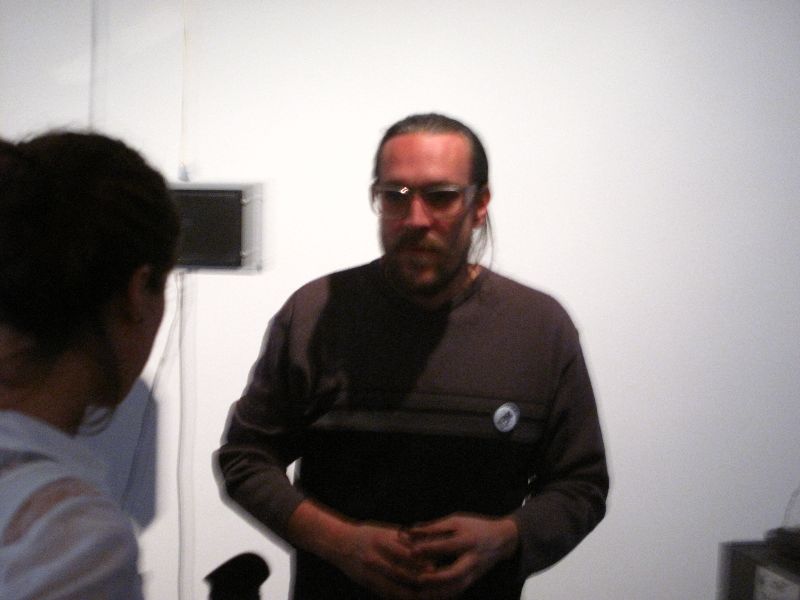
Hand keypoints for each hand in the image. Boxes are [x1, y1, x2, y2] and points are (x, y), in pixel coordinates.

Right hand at [332, 521, 429, 599]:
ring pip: (393, 587)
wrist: (338, 543)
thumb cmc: (367, 535)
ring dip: (410, 593)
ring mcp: (369, 572)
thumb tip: (427, 551)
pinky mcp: (366, 583)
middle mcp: (374, 556)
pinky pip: (385, 594)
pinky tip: (409, 599)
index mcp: (381, 540)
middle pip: (400, 572)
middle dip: (417, 580)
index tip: (435, 566)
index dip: (420, 562)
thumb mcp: (384, 532)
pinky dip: (399, 598)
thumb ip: (403, 541)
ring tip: (425, 596)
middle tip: (434, 584)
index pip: (404, 553)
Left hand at [402, 513, 518, 598]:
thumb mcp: (456, 521)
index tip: (412, 551)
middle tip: (419, 579)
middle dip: (437, 578)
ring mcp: (474, 573)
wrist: (501, 540)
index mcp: (468, 541)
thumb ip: (434, 527)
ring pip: (456, 588)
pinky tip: (428, 596)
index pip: (447, 546)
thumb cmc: (474, 527)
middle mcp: (472, 559)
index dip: (429, 549)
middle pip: (455, 573)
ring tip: (420, 593)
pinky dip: (443, 595)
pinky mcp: (472, 581)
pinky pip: (457, 591)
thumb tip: (410, 530)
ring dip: (438, 592)